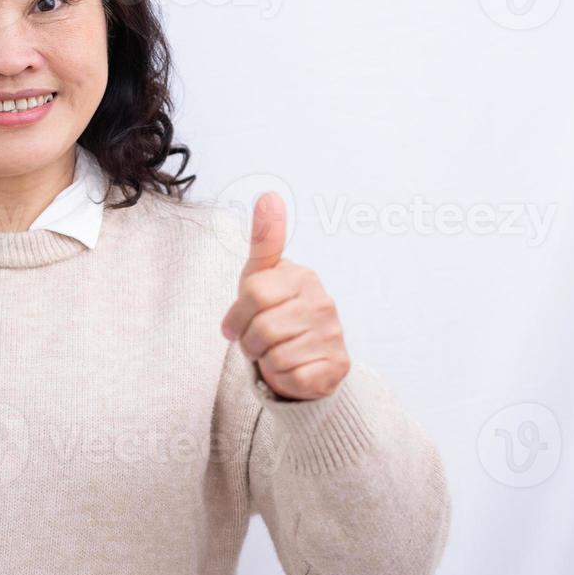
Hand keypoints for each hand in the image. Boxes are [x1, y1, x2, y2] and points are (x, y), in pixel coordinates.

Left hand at [219, 192, 349, 400]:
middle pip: (261, 328)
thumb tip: (269, 195)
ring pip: (274, 355)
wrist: (301, 362)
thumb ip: (265, 239)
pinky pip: (291, 376)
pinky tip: (293, 369)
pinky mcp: (336, 367)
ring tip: (276, 353)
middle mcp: (323, 302)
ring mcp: (332, 335)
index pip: (253, 294)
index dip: (238, 315)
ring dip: (266, 361)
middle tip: (258, 342)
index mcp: (302, 277)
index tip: (239, 322)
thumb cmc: (274, 316)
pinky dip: (283, 378)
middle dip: (249, 341)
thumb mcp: (261, 277)